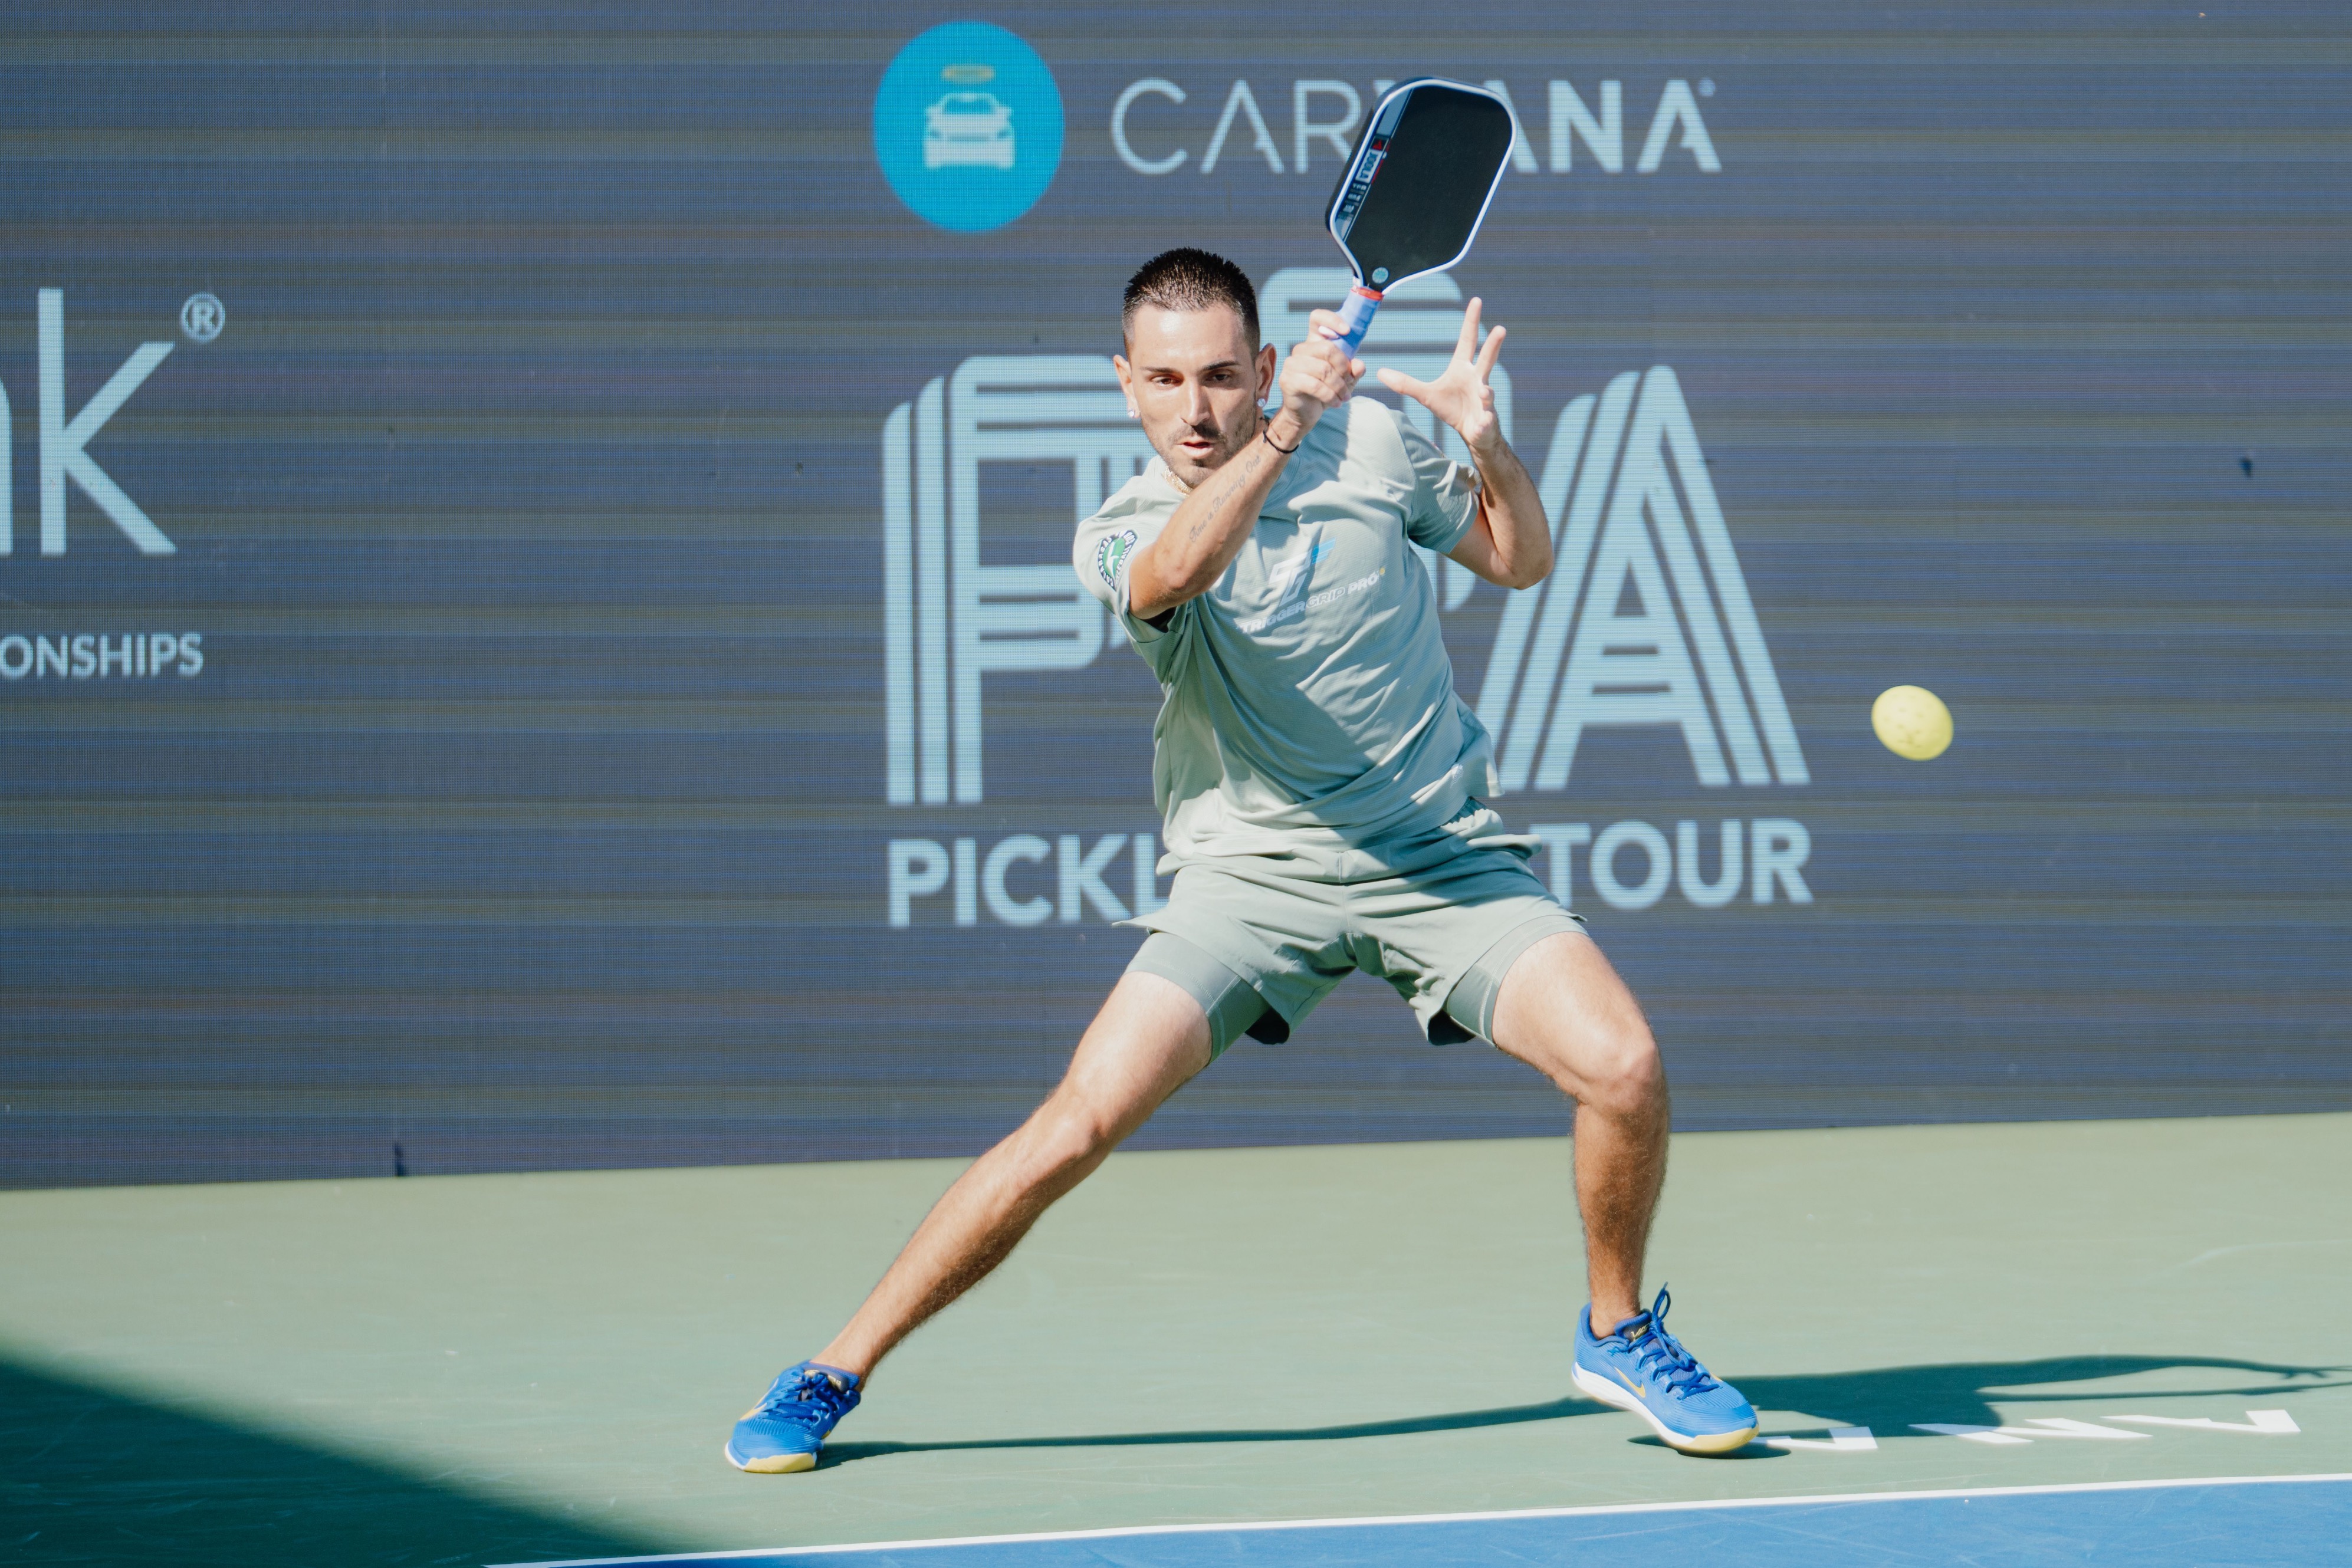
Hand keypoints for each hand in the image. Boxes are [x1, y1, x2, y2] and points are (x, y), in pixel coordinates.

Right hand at [1271, 310, 1364, 444]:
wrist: (1306, 413)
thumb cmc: (1325, 391)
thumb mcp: (1346, 380)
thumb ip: (1354, 370)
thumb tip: (1358, 365)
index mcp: (1314, 342)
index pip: (1317, 318)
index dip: (1332, 319)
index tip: (1347, 331)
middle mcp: (1301, 350)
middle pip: (1327, 348)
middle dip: (1343, 367)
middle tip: (1349, 382)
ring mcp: (1292, 364)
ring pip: (1323, 370)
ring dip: (1339, 386)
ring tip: (1344, 397)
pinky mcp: (1288, 380)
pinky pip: (1315, 385)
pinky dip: (1330, 396)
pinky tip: (1337, 403)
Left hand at [1378, 298, 1504, 454]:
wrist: (1471, 432)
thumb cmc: (1451, 408)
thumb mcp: (1426, 395)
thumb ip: (1405, 383)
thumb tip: (1379, 372)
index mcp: (1463, 368)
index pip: (1468, 340)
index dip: (1471, 321)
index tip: (1476, 300)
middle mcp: (1477, 378)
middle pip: (1486, 358)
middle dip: (1493, 345)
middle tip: (1501, 329)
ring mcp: (1484, 398)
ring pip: (1488, 390)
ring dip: (1486, 391)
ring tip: (1483, 392)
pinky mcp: (1487, 418)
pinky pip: (1486, 418)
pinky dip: (1483, 422)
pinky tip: (1481, 425)